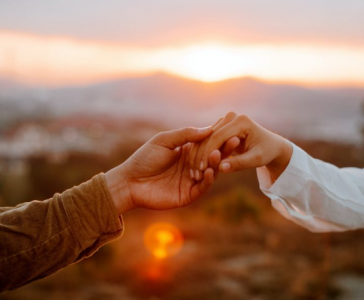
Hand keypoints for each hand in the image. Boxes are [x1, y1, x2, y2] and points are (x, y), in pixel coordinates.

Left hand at [104, 127, 234, 213]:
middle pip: (213, 157)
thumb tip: (209, 129)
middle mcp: (193, 166)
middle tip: (234, 140)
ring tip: (219, 154)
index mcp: (187, 151)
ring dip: (216, 164)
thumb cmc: (144, 159)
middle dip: (224, 150)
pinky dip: (208, 180)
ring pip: (211, 172)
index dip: (218, 137)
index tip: (230, 128)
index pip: (208, 143)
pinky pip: (203, 187)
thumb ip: (185, 135)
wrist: (129, 182)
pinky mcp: (188, 195)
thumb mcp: (163, 141)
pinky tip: (211, 171)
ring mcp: (191, 181)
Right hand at [188, 112, 292, 180]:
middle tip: (195, 172)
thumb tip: (221, 168)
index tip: (202, 169)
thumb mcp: (256, 160)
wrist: (271, 145)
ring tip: (195, 171)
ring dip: (199, 154)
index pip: (218, 136)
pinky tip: (197, 166)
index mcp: (241, 121)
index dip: (208, 153)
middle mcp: (231, 116)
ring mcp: (225, 120)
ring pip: (205, 138)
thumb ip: (239, 163)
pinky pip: (207, 139)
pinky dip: (201, 152)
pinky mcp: (221, 126)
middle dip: (201, 155)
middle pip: (209, 136)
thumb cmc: (266, 152)